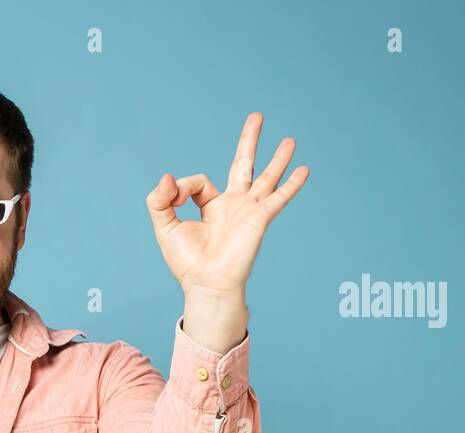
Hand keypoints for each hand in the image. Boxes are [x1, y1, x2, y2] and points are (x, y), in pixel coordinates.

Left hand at [145, 112, 307, 310]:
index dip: (183, 186)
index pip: (199, 181)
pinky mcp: (259, 218)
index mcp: (211, 206)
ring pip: (265, 176)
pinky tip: (304, 170)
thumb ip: (160, 201)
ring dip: (278, 158)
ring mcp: (248, 210)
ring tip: (289, 139)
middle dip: (249, 140)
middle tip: (257, 116)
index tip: (175, 199)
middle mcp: (233, 205)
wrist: (207, 284)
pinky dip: (291, 184)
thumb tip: (167, 177)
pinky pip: (278, 197)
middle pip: (243, 164)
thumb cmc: (187, 262)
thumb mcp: (165, 227)